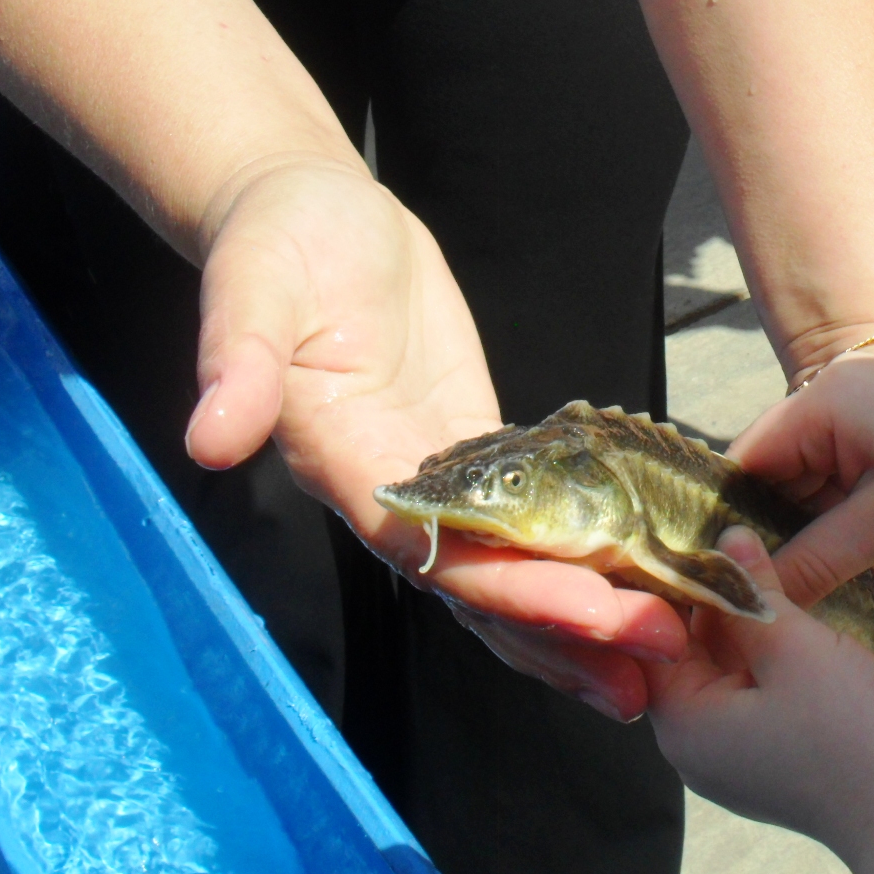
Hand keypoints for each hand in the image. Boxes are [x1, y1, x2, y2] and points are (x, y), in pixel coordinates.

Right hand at [182, 156, 687, 717]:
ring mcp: (437, 479)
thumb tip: (209, 439)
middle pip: (484, 584)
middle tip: (658, 661)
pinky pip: (530, 522)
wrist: (304, 213)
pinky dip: (582, 557)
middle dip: (568, 628)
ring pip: (511, 571)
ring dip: (582, 619)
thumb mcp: (251, 286)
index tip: (592, 611)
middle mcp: (389, 494)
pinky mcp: (475, 449)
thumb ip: (238, 362)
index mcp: (343, 464)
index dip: (512, 587)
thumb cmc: (275, 240)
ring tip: (664, 660)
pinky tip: (644, 584)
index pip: (434, 552)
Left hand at [647, 529, 873, 852]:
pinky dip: (778, 660)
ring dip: (756, 628)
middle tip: (748, 543)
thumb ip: (753, 590)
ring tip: (782, 572)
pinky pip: (764, 696)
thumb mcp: (793, 645)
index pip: (658, 639)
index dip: (681, 584)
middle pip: (695, 655)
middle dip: (723, 603)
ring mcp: (740, 759)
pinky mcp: (779, 761)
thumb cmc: (845, 732)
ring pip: (734, 672)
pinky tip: (806, 623)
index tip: (706, 535)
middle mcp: (699, 748)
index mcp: (684, 725)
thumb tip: (728, 538)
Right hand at [762, 350, 873, 723]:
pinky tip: (862, 566)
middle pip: (780, 479)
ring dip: (820, 536)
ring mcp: (868, 418)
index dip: (736, 524)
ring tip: (825, 586)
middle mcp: (840, 398)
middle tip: (779, 594)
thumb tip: (754, 598)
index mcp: (827, 400)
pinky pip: (849, 488)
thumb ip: (815, 561)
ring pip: (815, 490)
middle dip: (783, 536)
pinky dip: (851, 527)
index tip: (732, 579)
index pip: (748, 463)